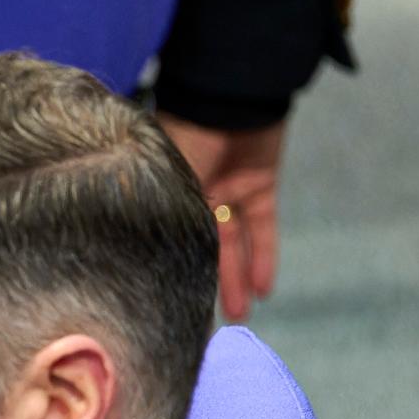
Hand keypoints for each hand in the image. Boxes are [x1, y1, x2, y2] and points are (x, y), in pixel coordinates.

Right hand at [157, 113, 286, 321]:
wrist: (235, 93)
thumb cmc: (190, 134)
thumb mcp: (168, 182)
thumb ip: (166, 222)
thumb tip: (154, 273)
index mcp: (160, 188)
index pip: (164, 237)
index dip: (167, 271)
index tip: (165, 308)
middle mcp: (191, 191)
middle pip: (198, 246)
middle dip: (204, 284)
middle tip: (205, 325)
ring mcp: (226, 188)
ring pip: (231, 244)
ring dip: (236, 279)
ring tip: (242, 316)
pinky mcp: (260, 185)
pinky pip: (261, 227)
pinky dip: (264, 256)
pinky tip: (265, 288)